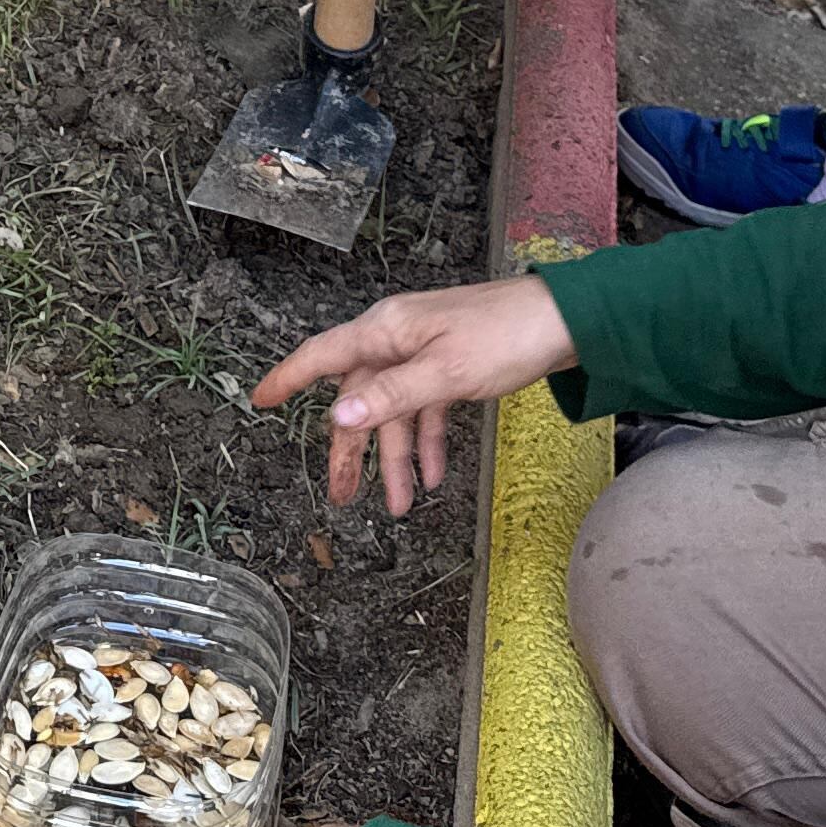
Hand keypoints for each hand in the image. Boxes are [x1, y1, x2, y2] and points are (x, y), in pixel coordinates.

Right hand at [249, 276, 572, 512]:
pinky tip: (433, 475)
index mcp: (386, 331)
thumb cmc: (506, 336)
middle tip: (341, 497)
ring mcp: (424, 353)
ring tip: (399, 504)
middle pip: (359, 399)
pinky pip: (425, 409)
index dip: (288, 378)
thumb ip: (391, 396)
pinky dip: (427, 442)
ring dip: (397, 458)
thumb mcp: (446, 372)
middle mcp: (397, 339)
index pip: (322, 356)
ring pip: (395, 412)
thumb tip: (337, 419)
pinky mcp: (451, 366)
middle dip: (351, 451)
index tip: (260, 400)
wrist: (566, 322)